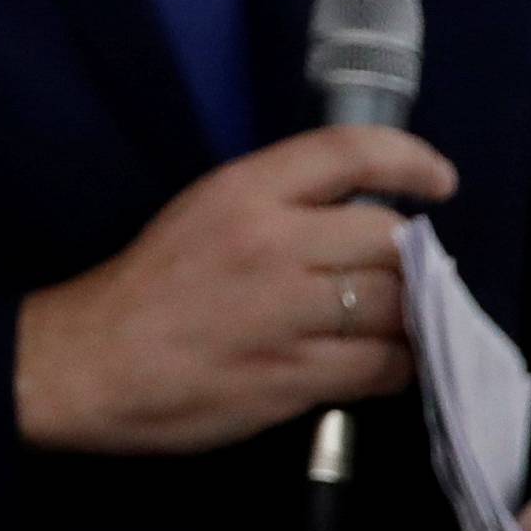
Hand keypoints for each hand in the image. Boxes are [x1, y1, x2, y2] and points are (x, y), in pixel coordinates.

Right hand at [15, 125, 456, 453]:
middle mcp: (272, 243)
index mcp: (246, 191)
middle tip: (404, 274)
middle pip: (388, 237)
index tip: (440, 181)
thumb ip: (279, 205)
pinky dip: (397, 365)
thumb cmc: (147, 285)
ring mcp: (285, 314)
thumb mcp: (205, 211)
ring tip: (404, 323)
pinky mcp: (292, 377)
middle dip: (410, 258)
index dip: (410, 160)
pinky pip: (380, 367)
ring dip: (414, 316)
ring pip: (396, 304)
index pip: (349, 152)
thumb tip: (361, 220)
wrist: (91, 362)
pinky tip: (385, 365)